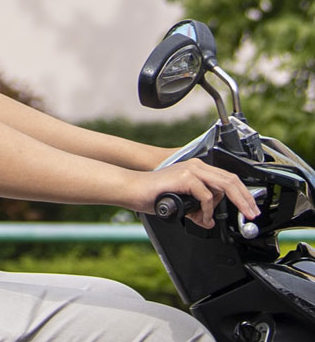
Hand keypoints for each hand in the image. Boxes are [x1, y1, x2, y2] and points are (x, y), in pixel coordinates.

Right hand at [131, 158, 258, 228]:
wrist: (133, 189)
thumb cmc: (152, 194)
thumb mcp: (182, 202)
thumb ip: (196, 207)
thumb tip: (207, 219)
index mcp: (197, 169)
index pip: (228, 179)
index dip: (243, 195)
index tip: (249, 209)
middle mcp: (196, 166)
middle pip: (231, 180)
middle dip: (246, 199)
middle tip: (251, 214)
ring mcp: (190, 170)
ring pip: (224, 186)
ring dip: (230, 205)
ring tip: (221, 218)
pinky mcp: (184, 177)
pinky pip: (206, 196)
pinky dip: (206, 210)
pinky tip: (200, 217)